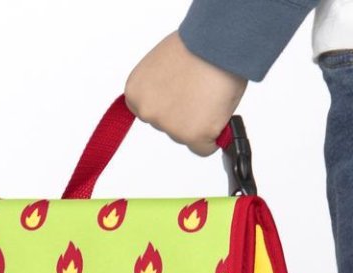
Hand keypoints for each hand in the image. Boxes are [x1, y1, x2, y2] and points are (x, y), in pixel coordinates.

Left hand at [125, 31, 246, 156]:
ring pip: (187, 137)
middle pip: (169, 128)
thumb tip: (170, 103)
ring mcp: (169, 126)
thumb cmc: (196, 45)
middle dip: (186, 115)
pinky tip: (217, 110)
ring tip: (210, 95)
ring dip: (200, 123)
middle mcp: (147, 111)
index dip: (170, 104)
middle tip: (200, 92)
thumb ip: (159, 88)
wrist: (216, 43)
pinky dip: (215, 135)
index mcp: (135, 92)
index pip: (150, 113)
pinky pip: (205, 148)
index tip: (181, 95)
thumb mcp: (161, 65)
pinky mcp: (192, 136)